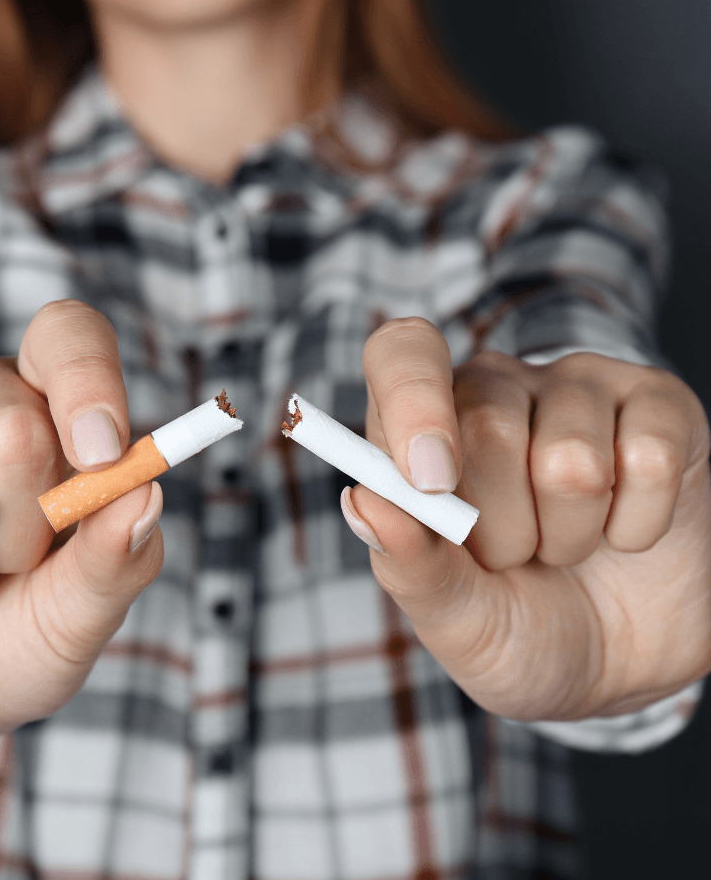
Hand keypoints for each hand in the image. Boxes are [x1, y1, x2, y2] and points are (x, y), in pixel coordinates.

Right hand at [0, 300, 163, 741]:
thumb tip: (145, 493)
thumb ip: (120, 556)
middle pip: (18, 433)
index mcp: (48, 404)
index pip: (68, 337)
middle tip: (8, 562)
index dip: (89, 385)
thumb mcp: (83, 610)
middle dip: (24, 536)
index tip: (101, 459)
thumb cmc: (18, 630)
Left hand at [346, 317, 710, 720]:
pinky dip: (635, 527)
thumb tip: (362, 502)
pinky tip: (624, 535)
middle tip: (511, 558)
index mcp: (423, 423)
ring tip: (566, 548)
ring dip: (569, 535)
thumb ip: (407, 562)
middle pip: (486, 422)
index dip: (412, 403)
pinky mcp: (658, 407)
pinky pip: (648, 458)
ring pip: (570, 455)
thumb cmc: (514, 627)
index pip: (401, 354)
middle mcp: (497, 389)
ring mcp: (579, 390)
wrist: (614, 665)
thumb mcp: (453, 617)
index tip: (430, 483)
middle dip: (500, 527)